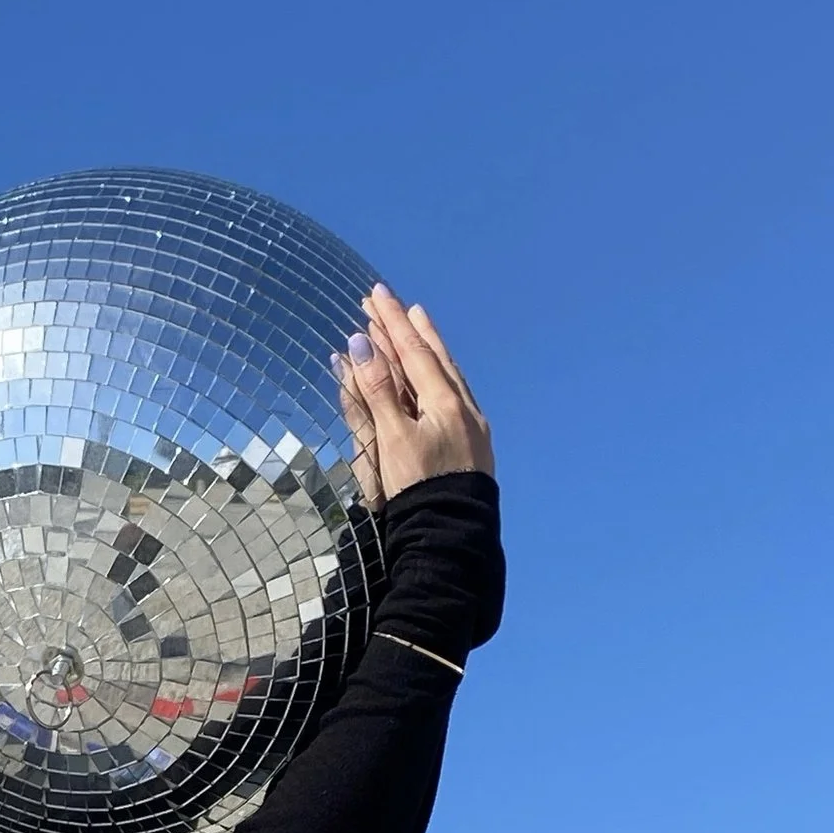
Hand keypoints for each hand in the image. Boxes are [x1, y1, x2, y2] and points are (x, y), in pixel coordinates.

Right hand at [335, 284, 493, 503]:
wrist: (452, 537)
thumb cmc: (419, 491)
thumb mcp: (392, 441)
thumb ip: (378, 392)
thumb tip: (360, 345)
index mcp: (444, 402)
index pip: (413, 351)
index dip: (391, 322)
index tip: (376, 295)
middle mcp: (462, 406)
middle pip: (432, 357)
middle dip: (407, 329)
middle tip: (389, 303)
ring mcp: (471, 425)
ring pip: (447, 374)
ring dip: (427, 348)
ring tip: (416, 324)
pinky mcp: (472, 445)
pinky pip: (453, 395)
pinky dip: (438, 376)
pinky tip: (438, 375)